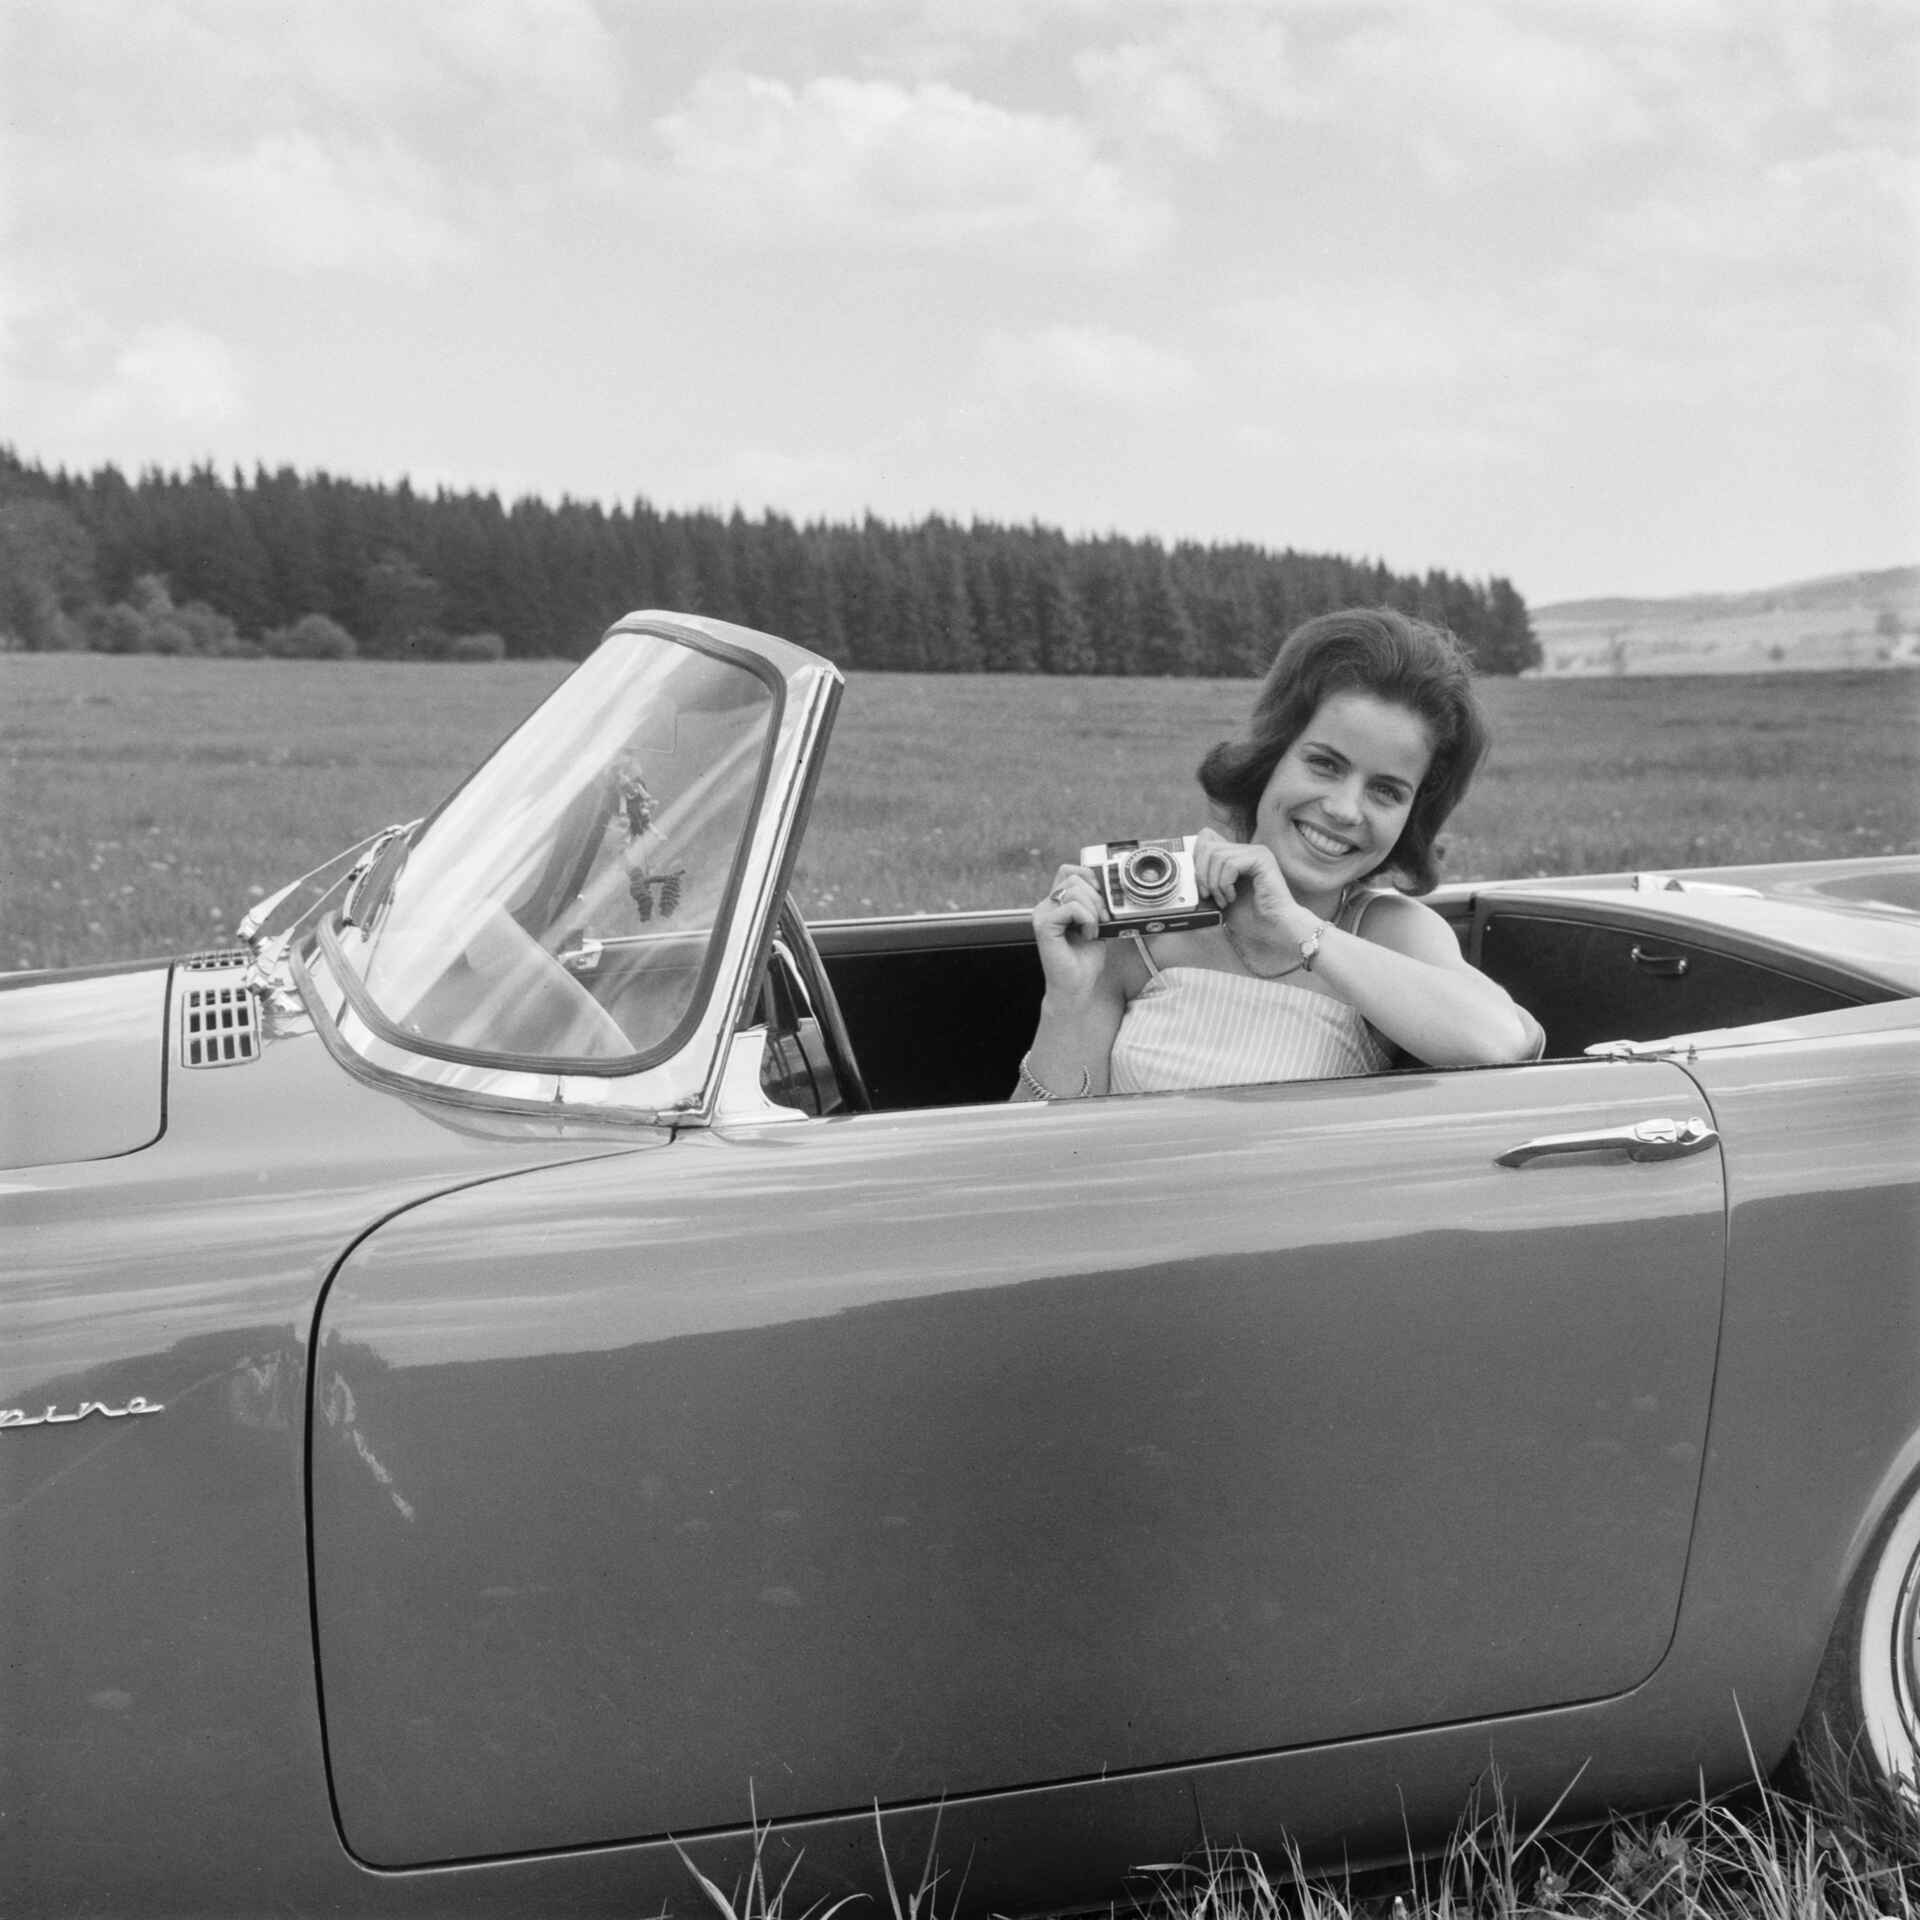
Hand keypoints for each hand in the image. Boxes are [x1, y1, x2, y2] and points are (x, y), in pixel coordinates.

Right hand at [1032, 863, 1107, 997]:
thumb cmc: (1084, 960)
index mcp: (1056, 903)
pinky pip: (1071, 906)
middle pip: (1073, 877)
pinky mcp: (1044, 925)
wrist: (1076, 988)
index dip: (1090, 878)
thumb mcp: (1096, 925)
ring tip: (1094, 930)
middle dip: (1096, 896)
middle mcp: (1045, 906)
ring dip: (1093, 910)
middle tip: (1103, 920)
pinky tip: (1088, 935)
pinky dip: (1087, 919)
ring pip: (1074, 890)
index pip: (1069, 871)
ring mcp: (1042, 914)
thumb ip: (1096, 904)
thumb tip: (1109, 887)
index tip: (1103, 900)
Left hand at [1191, 826, 1299, 938]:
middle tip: (1207, 896)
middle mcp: (1248, 849)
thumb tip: (1186, 866)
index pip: (1207, 837)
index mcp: (1238, 855)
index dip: (1196, 857)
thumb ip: (1207, 878)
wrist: (1273, 928)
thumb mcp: (1219, 895)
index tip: (1198, 882)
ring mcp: (1257, 852)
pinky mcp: (1262, 860)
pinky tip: (1232, 897)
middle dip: (1201, 874)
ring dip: (1214, 883)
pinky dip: (1225, 884)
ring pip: (1217, 856)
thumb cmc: (1249, 916)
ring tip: (1223, 901)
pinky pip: (1231, 864)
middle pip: (1209, 847)